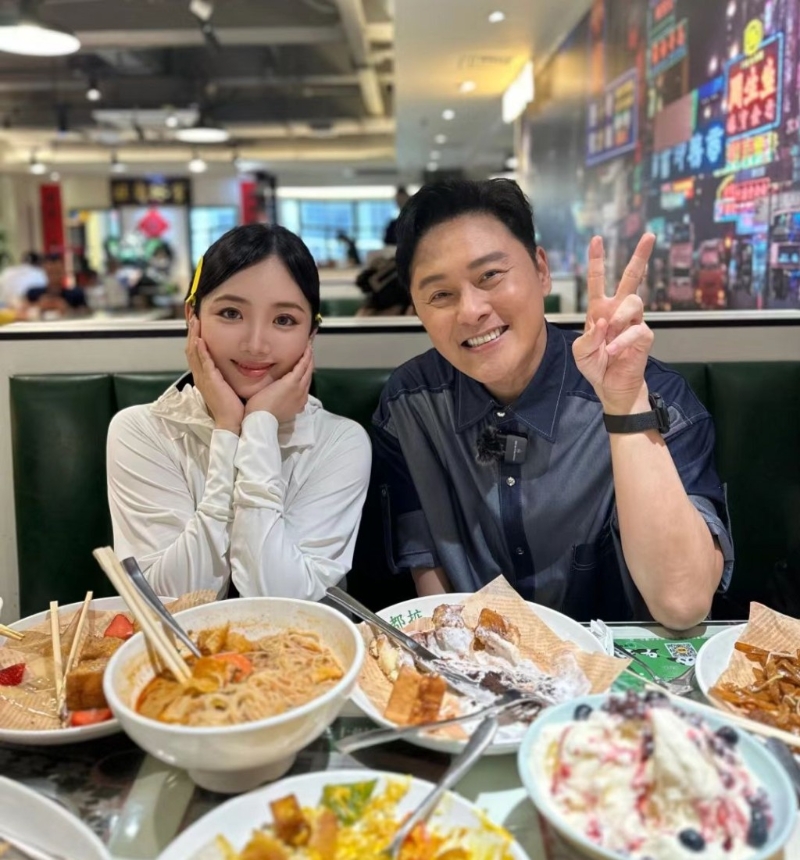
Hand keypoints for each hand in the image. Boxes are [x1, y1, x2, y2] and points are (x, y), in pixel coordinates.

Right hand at [185, 316, 243, 432]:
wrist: (232, 422)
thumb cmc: (232, 407)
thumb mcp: (227, 386)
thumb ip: (226, 374)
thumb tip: (234, 363)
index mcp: (205, 376)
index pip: (196, 351)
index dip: (194, 335)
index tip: (196, 321)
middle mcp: (201, 375)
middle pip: (191, 348)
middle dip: (191, 330)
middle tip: (191, 314)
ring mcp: (204, 378)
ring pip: (194, 352)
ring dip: (193, 335)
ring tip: (194, 320)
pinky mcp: (210, 381)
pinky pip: (203, 363)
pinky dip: (200, 351)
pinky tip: (200, 339)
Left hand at [245, 343, 312, 423]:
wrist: (261, 420)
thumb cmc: (262, 415)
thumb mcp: (275, 409)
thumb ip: (279, 400)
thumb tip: (277, 395)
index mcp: (298, 402)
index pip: (304, 384)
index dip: (305, 373)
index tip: (304, 364)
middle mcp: (302, 395)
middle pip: (309, 375)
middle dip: (310, 363)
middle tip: (310, 350)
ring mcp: (299, 388)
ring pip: (308, 369)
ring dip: (309, 357)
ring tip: (309, 346)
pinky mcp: (292, 382)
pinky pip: (302, 366)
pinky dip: (306, 356)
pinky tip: (307, 348)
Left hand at [573, 233, 655, 413]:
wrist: (610, 386)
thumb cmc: (596, 365)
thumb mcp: (581, 352)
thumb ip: (587, 337)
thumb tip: (603, 322)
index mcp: (600, 309)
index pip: (598, 280)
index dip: (597, 260)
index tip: (597, 239)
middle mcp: (618, 310)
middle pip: (632, 278)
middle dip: (640, 257)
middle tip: (649, 236)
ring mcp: (633, 321)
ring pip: (633, 302)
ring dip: (619, 317)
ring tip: (610, 334)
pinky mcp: (644, 336)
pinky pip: (636, 330)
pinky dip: (621, 341)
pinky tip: (612, 350)